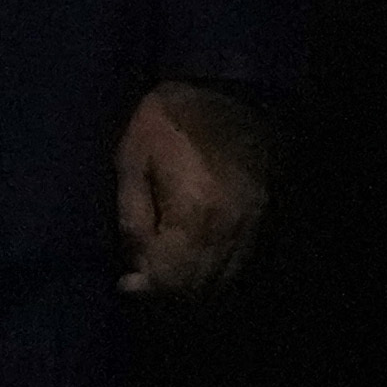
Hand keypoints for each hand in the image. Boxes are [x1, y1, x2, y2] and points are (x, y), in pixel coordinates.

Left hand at [119, 77, 277, 295]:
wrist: (228, 92)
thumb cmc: (168, 120)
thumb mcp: (133, 159)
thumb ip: (133, 215)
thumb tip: (134, 261)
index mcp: (196, 213)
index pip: (173, 276)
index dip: (147, 288)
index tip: (126, 285)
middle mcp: (230, 229)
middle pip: (200, 286)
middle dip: (168, 294)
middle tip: (140, 283)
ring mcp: (251, 227)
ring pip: (223, 280)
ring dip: (191, 289)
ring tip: (162, 278)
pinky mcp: (261, 220)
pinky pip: (238, 263)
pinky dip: (214, 274)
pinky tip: (192, 266)